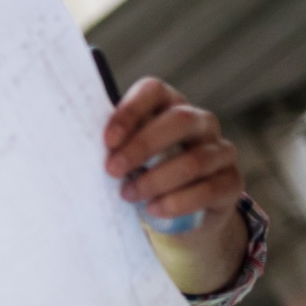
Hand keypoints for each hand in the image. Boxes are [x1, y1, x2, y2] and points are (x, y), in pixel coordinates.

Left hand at [103, 77, 249, 294]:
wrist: (177, 214)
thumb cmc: (142, 175)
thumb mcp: (125, 158)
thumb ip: (112, 146)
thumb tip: (73, 146)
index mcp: (169, 106)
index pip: (154, 91)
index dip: (130, 112)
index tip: (106, 140)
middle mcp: (200, 122)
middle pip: (178, 120)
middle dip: (142, 146)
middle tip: (111, 170)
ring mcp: (221, 151)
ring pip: (194, 159)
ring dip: (156, 180)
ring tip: (128, 196)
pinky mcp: (232, 183)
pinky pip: (210, 189)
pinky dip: (178, 202)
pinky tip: (154, 210)